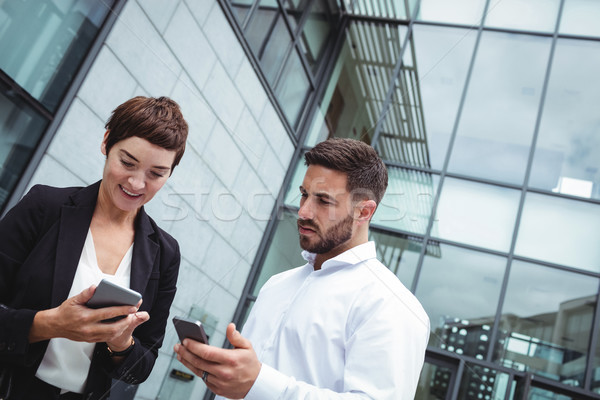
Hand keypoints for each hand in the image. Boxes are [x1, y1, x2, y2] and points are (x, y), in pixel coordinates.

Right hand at [29, 285, 148, 344]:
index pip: (108, 313)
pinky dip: (115, 332)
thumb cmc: (66, 311)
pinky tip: (120, 325)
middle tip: (134, 314)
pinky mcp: (89, 340)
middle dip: (126, 321)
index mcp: (85, 317)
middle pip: (112, 327)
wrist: (55, 325)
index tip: (133, 307)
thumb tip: (96, 287)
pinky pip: (106, 338)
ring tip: (129, 319)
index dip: (122, 310)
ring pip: (110, 335)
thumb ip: (86, 294)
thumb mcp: (74, 300)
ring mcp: (89, 336)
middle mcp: (88, 328)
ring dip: (122, 328)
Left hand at [174, 323, 260, 398]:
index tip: (185, 340)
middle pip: (199, 362)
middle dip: (186, 353)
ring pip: (198, 371)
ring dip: (187, 362)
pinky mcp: (217, 389)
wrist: (255, 384)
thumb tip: (230, 326)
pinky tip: (191, 363)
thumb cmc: (250, 363)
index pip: (207, 352)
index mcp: (231, 359)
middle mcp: (224, 372)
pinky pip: (203, 378)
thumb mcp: (247, 346)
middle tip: (178, 346)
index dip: (194, 346)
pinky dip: (196, 370)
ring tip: (180, 354)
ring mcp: (220, 382)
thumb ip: (236, 336)